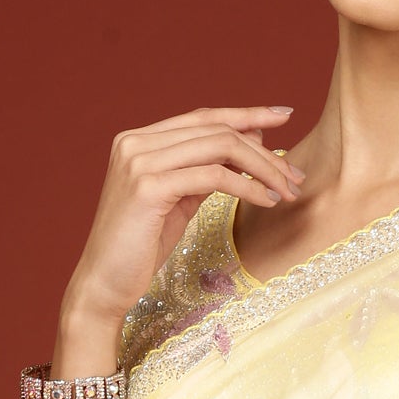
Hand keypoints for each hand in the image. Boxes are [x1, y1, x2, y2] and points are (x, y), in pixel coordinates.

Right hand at [64, 105, 304, 324]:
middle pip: (216, 130)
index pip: (203, 117)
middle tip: (294, 176)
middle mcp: (135, 142)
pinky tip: (266, 201)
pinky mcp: (148, 187)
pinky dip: (246, 187)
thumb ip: (203, 171)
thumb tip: (247, 143)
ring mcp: (139, 161)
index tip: (284, 116)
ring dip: (263, 169)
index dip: (246, 113)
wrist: (104, 285)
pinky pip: (213, 177)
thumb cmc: (140, 248)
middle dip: (263, 150)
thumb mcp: (177, 202)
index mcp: (138, 140)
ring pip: (219, 148)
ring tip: (287, 191)